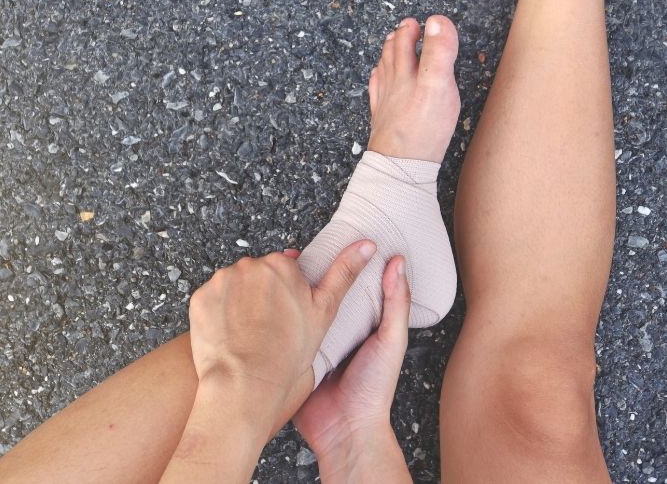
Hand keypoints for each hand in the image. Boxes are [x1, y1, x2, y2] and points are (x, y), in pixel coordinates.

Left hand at [188, 239, 376, 417]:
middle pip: (258, 277)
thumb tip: (367, 245)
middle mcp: (250, 265)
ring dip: (240, 305)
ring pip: (234, 288)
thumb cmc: (289, 353)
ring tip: (250, 335)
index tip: (289, 316)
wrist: (247, 384)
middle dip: (263, 296)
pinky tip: (231, 336)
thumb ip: (344, 272)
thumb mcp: (324, 310)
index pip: (285, 271)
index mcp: (282, 264)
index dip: (288, 296)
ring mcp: (221, 281)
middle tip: (270, 329)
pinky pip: (212, 301)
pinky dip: (219, 316)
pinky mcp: (200, 298)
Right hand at [292, 254, 412, 482]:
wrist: (345, 429)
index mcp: (363, 323)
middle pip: (326, 295)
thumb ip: (396, 303)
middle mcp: (339, 330)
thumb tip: (397, 262)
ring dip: (294, 294)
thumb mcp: (391, 340)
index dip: (349, 265)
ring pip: (304, 310)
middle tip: (300, 250)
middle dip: (315, 276)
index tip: (342, 237)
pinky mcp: (296, 356)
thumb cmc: (374, 388)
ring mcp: (316, 342)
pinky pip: (287, 332)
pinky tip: (268, 301)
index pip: (355, 286)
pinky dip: (279, 319)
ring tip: (281, 268)